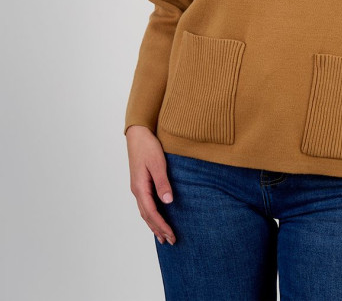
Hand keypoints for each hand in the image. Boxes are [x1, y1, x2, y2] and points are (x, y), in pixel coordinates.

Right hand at [126, 125, 176, 245]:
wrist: (138, 134)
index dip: (162, 225)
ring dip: (154, 224)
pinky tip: (156, 217)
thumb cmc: (148, 146)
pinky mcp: (140, 183)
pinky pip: (145, 204)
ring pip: (145, 211)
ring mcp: (137, 187)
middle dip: (158, 229)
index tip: (171, 235)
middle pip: (147, 216)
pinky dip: (151, 215)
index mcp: (140, 187)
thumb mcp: (158, 163)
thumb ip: (162, 182)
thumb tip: (168, 202)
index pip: (151, 212)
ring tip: (162, 236)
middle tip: (170, 241)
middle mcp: (137, 190)